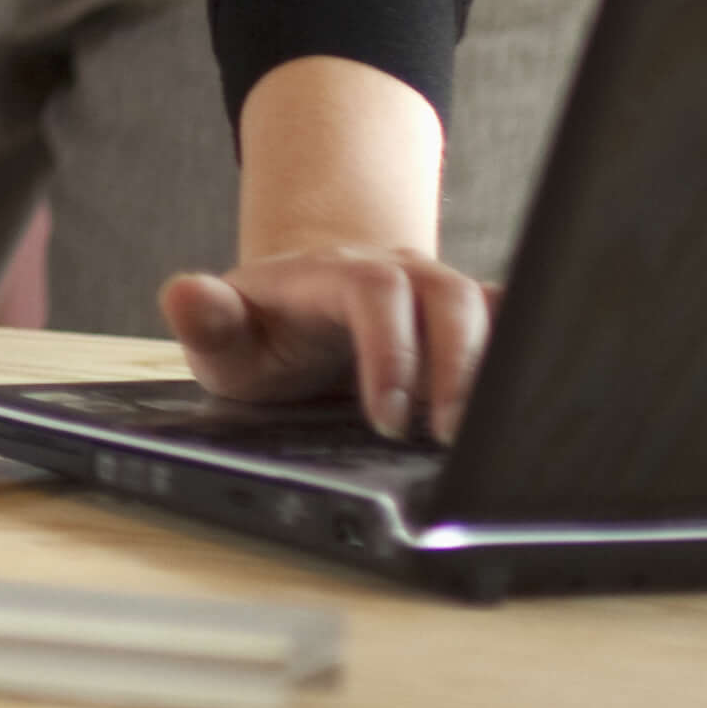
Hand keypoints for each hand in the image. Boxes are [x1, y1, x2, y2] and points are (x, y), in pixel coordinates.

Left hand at [162, 250, 496, 442]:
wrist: (300, 311)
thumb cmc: (262, 333)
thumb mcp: (224, 337)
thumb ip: (205, 320)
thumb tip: (183, 294)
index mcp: (332, 274)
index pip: (375, 292)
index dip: (391, 350)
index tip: (387, 418)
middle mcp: (396, 272)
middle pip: (448, 293)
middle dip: (458, 365)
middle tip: (447, 435)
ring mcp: (437, 290)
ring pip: (492, 306)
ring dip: (497, 366)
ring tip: (483, 433)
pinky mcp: (470, 317)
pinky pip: (513, 323)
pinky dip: (523, 360)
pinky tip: (519, 413)